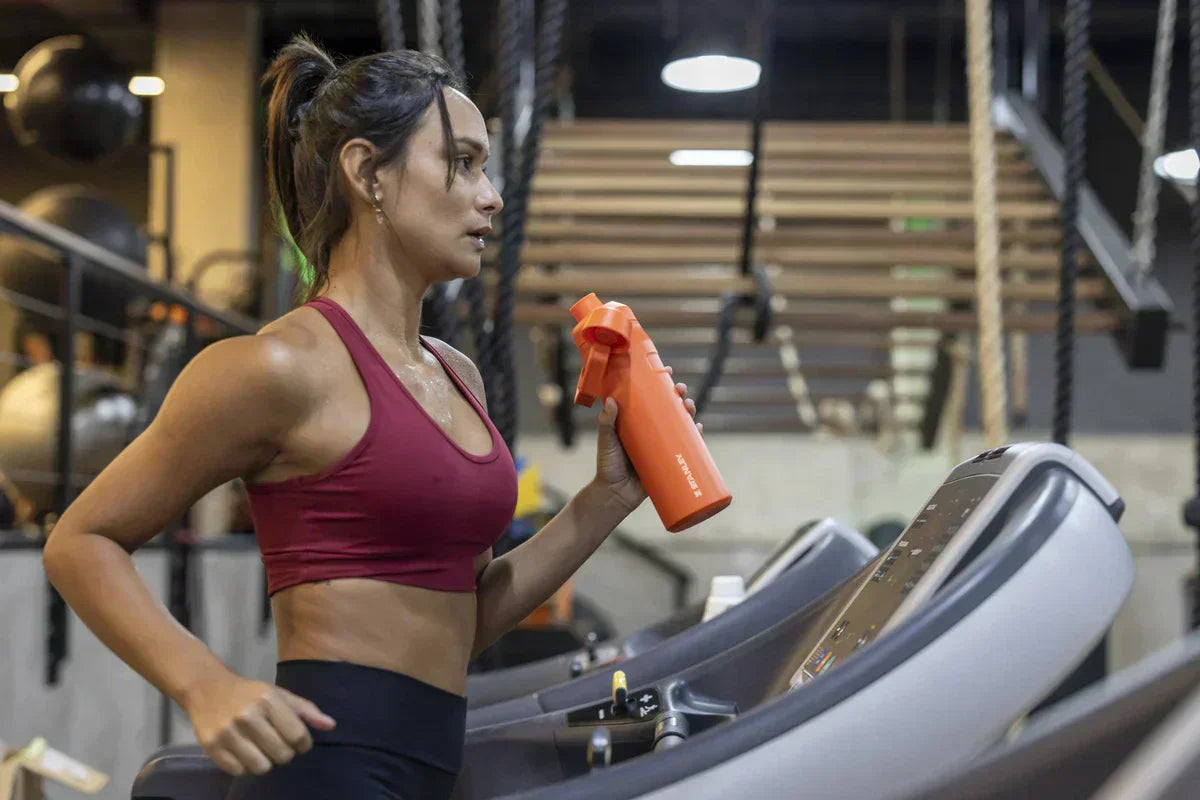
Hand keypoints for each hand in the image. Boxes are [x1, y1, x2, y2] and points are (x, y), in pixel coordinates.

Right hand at [184, 673, 335, 775]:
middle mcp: (247, 716)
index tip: (299, 742)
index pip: (298, 736)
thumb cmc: (250, 693)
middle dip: (285, 753)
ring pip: (261, 767)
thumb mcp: (279, 694)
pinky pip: (240, 772)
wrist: (207, 689)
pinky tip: (245, 752)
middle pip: (282, 755)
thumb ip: (306, 710)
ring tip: (262, 749)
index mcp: (267, 700)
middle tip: (278, 744)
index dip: (304, 744)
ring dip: (266, 762)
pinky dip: (246, 766)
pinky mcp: (211, 747)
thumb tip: (330, 725)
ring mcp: (227, 733)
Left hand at [594, 368, 700, 510]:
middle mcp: (652, 429)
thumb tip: (610, 402)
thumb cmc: (608, 466)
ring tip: (689, 406)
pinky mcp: (670, 459)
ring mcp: (662, 443)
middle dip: (678, 395)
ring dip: (689, 412)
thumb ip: (606, 423)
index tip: (665, 370)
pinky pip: (687, 446)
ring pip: (680, 423)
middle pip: (669, 406)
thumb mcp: (606, 441)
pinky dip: (695, 436)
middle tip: (680, 389)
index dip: (659, 382)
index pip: (650, 396)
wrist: (615, 495)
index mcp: (637, 420)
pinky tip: (699, 428)